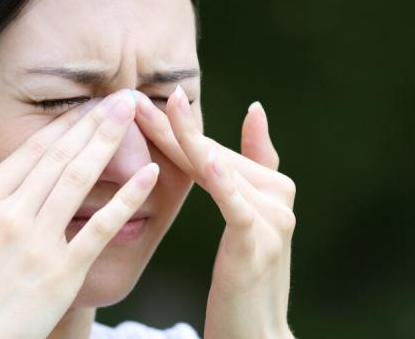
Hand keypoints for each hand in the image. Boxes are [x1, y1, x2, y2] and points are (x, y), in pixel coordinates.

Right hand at [0, 90, 157, 338]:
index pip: (29, 151)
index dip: (62, 124)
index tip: (86, 104)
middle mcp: (9, 215)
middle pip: (59, 157)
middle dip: (94, 121)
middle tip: (124, 94)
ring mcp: (37, 243)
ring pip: (79, 180)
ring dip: (109, 142)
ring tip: (135, 112)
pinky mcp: (61, 275)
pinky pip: (99, 229)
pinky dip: (126, 199)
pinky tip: (149, 174)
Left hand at [133, 88, 296, 338]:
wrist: (255, 334)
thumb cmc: (246, 279)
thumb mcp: (247, 220)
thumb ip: (252, 166)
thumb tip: (256, 109)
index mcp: (274, 187)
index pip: (217, 149)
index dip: (182, 126)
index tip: (148, 99)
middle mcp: (279, 197)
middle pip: (214, 157)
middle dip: (173, 130)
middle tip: (135, 102)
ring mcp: (274, 220)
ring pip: (219, 174)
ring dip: (184, 144)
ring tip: (157, 114)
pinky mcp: (259, 245)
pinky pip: (236, 207)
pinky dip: (222, 183)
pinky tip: (206, 161)